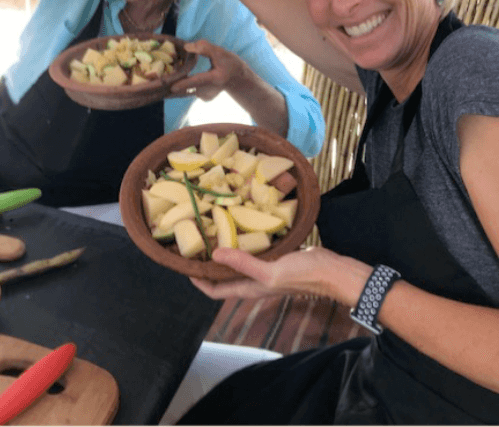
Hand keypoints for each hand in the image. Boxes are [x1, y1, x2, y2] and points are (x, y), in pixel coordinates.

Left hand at [169, 39, 246, 100]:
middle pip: (188, 87)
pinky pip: (191, 90)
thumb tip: (186, 46)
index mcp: (215, 78)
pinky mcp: (204, 98)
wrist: (236, 78)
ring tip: (178, 75)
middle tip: (166, 78)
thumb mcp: (220, 52)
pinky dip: (187, 85)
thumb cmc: (229, 63)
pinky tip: (189, 79)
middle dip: (176, 82)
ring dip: (181, 82)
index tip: (172, 88)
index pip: (198, 80)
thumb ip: (205, 47)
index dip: (185, 84)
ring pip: (188, 89)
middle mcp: (210, 90)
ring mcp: (207, 96)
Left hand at [191, 245, 350, 300]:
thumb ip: (244, 264)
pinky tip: (242, 226)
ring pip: (238, 262)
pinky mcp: (276, 257)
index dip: (198, 281)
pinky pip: (253, 250)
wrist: (331, 270)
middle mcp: (254, 281)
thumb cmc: (302, 275)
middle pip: (224, 275)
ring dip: (225, 250)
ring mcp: (265, 269)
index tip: (184, 265)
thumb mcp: (270, 271)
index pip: (215, 291)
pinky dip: (244, 241)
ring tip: (213, 230)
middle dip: (208, 263)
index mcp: (249, 288)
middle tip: (195, 242)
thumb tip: (214, 255)